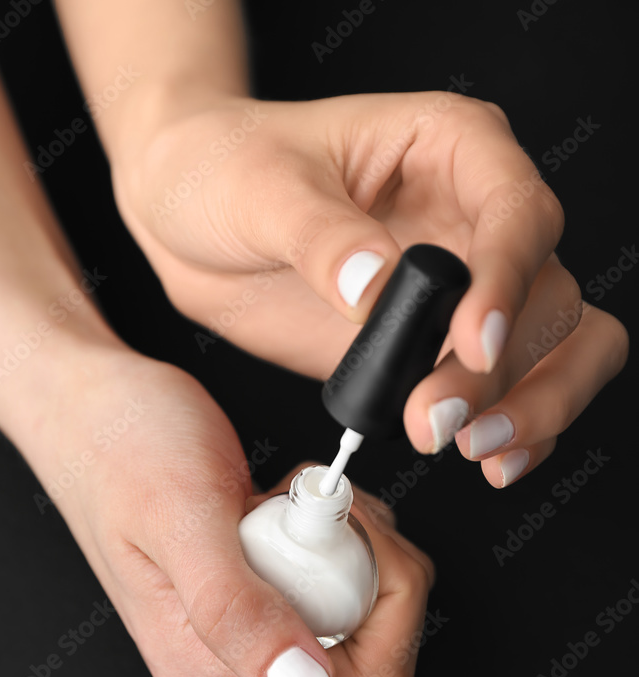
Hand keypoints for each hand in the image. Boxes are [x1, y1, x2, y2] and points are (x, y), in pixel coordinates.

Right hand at [28, 345, 433, 676]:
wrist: (96, 409)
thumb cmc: (122, 448)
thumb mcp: (183, 518)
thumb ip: (236, 610)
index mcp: (205, 670)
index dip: (384, 601)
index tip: (346, 526)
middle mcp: (228, 667)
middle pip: (373, 650)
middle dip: (368, 563)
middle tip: (309, 502)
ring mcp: (248, 635)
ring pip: (364, 611)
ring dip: (351, 540)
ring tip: (287, 498)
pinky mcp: (261, 602)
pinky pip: (342, 584)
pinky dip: (337, 532)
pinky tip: (284, 502)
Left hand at [112, 91, 627, 485]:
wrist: (190, 223)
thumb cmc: (227, 171)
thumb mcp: (260, 189)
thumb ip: (323, 238)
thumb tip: (375, 287)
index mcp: (454, 148)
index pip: (519, 212)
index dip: (508, 282)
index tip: (470, 341)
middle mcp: (477, 217)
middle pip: (548, 294)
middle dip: (505, 368)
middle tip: (436, 419)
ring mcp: (467, 288)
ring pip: (555, 346)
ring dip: (529, 404)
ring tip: (466, 447)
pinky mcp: (440, 347)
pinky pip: (513, 389)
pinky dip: (518, 427)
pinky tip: (489, 459)